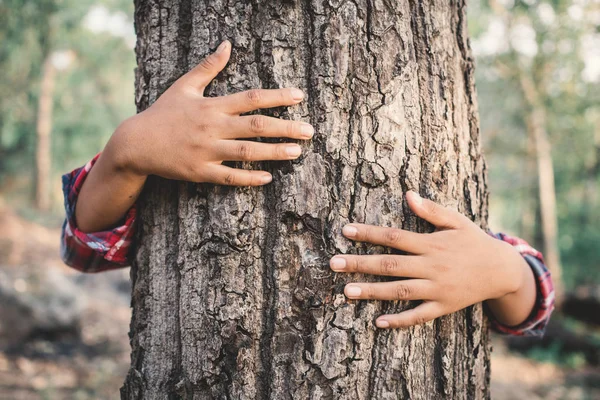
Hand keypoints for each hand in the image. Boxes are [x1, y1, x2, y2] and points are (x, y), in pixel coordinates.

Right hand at [110, 40, 313, 185]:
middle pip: (256, 126)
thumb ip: (208, 66)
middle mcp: (212, 128)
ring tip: (297, 151)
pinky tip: (269, 177)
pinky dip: (250, 178)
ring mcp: (207, 152)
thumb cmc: (163, 113)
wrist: (136, 144)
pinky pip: (230, 177)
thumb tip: (227, 44)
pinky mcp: (201, 173)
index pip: (251, 98)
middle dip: (286, 127)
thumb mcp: (184, 85)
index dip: (277, 97)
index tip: (300, 96)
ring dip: (274, 152)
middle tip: (310, 130)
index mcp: (212, 106)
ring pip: (247, 152)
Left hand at [329, 191, 529, 328]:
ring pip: (399, 291)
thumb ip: (431, 210)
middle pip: (390, 265)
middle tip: (334, 263)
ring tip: (346, 291)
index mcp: (431, 243)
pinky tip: (378, 322)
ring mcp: (437, 288)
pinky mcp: (443, 306)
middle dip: (360, 264)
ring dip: (372, 291)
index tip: (346, 231)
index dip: (368, 234)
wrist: (502, 270)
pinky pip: (419, 315)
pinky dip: (400, 320)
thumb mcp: (456, 221)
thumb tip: (408, 194)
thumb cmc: (474, 241)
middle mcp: (431, 266)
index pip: (393, 237)